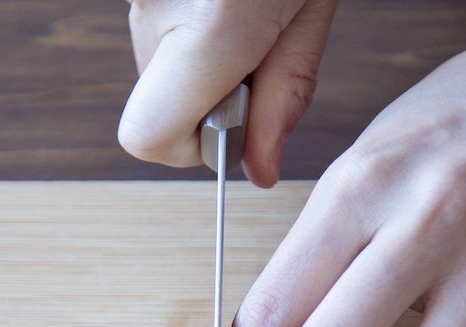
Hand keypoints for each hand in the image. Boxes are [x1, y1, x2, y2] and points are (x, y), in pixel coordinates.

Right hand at [119, 0, 339, 186]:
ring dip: (196, 59)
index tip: (234, 126)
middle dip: (205, 97)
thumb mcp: (313, 3)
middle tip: (254, 48)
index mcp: (214, 22)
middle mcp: (154, 4)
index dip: (192, 148)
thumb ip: (286, 91)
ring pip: (153, 68)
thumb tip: (260, 170)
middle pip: (154, 106)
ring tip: (243, 11)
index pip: (152, 139)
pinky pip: (152, 30)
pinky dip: (187, 26)